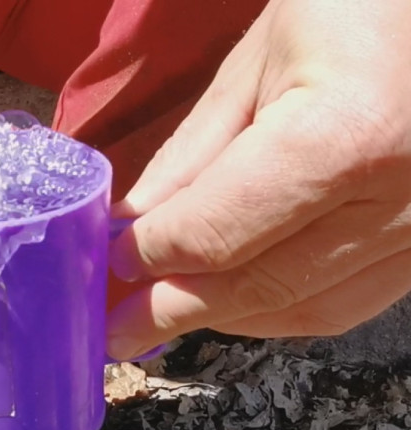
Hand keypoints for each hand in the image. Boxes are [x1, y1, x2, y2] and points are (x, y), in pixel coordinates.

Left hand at [107, 0, 410, 360]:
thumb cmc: (349, 11)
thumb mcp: (253, 64)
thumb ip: (194, 154)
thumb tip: (135, 226)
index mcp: (346, 135)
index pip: (219, 230)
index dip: (153, 253)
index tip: (112, 260)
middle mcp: (402, 200)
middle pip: (260, 284)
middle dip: (174, 311)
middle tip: (116, 333)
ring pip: (304, 308)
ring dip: (224, 317)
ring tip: (162, 314)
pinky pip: (345, 301)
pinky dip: (278, 307)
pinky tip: (231, 298)